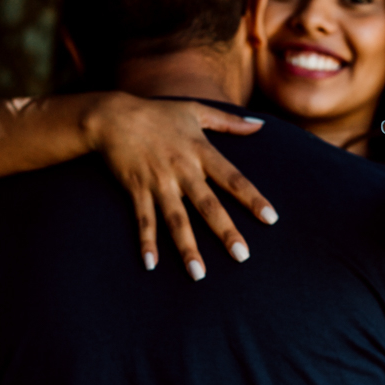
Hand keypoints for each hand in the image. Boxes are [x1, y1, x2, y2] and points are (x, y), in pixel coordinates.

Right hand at [82, 93, 277, 279]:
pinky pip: (143, 219)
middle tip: (242, 256)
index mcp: (200, 151)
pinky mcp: (136, 188)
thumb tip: (260, 124)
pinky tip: (151, 265)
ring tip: (198, 274)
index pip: (232, 178)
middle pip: (207, 205)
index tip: (271, 218)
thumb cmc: (158, 113)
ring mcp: (158, 181)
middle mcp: (181, 169)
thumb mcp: (195, 111)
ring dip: (187, 247)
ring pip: (176, 219)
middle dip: (225, 231)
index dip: (252, 198)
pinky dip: (146, 241)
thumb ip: (229, 121)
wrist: (113, 115)